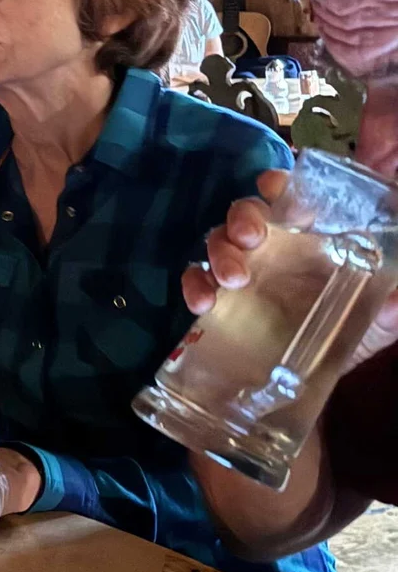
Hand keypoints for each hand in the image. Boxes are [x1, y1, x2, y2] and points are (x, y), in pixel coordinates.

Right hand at [183, 169, 397, 365]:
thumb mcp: (377, 321)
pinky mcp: (220, 298)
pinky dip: (194, 284)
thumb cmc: (349, 333)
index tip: (275, 191)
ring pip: (219, 241)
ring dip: (219, 252)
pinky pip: (198, 279)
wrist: (312, 383)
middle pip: (248, 212)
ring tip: (230, 279)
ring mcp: (244, 269)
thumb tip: (396, 304)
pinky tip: (201, 303)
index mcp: (312, 238)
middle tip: (249, 240)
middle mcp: (274, 245)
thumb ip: (390, 309)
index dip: (279, 187)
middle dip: (242, 218)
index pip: (292, 196)